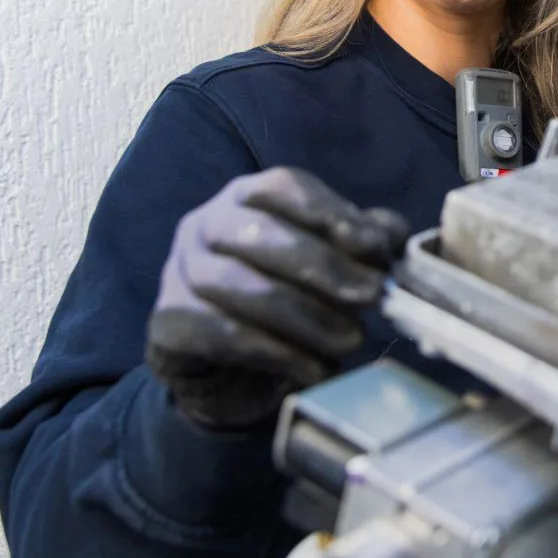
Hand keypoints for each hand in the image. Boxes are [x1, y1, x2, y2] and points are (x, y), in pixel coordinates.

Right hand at [145, 167, 407, 429]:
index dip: (331, 213)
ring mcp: (180, 273)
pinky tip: (316, 369)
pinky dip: (281, 354)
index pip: (284, 188)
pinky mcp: (168, 324)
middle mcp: (205, 226)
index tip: (374, 247)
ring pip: (247, 289)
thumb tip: (390, 237)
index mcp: (245, 197)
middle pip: (265, 236)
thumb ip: (362, 241)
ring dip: (310, 318)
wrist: (226, 368)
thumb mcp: (328, 262)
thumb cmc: (284, 298)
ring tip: (352, 341)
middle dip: (328, 269)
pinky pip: (227, 336)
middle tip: (373, 297)